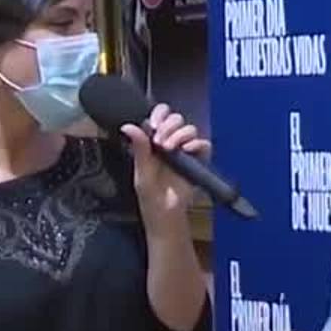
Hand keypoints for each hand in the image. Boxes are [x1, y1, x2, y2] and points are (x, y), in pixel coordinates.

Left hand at [121, 104, 209, 218]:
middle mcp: (171, 142)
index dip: (159, 114)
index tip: (154, 125)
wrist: (166, 215)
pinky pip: (203, 143)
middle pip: (175, 118)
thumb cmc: (151, 198)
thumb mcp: (141, 172)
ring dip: (179, 135)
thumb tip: (127, 127)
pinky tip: (187, 150)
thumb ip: (139, 148)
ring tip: (170, 149)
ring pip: (189, 128)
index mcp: (154, 142)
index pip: (159, 116)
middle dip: (167, 127)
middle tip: (160, 142)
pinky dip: (197, 143)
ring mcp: (186, 150)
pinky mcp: (199, 160)